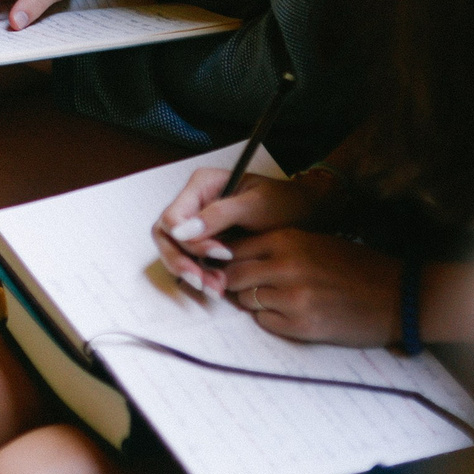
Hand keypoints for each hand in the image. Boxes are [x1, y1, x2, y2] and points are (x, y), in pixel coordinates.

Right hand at [151, 170, 332, 295]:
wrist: (307, 214)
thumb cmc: (285, 202)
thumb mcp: (255, 205)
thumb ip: (218, 215)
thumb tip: (180, 231)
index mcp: (201, 186)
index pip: (172, 217)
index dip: (187, 240)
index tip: (218, 253)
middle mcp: (194, 203)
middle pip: (167, 236)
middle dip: (181, 261)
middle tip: (204, 281)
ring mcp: (199, 224)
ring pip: (176, 251)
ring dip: (191, 272)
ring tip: (215, 288)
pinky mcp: (208, 242)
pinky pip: (193, 261)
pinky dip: (202, 275)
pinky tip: (219, 287)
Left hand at [218, 230, 401, 346]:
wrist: (397, 295)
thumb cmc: (355, 266)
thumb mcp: (313, 242)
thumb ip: (276, 247)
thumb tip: (236, 258)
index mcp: (287, 240)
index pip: (234, 249)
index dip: (226, 260)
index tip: (226, 267)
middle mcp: (286, 266)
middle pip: (233, 276)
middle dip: (233, 283)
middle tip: (242, 288)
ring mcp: (293, 298)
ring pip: (246, 301)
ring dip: (253, 302)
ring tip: (274, 300)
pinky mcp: (302, 326)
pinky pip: (265, 323)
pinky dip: (270, 319)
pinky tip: (289, 314)